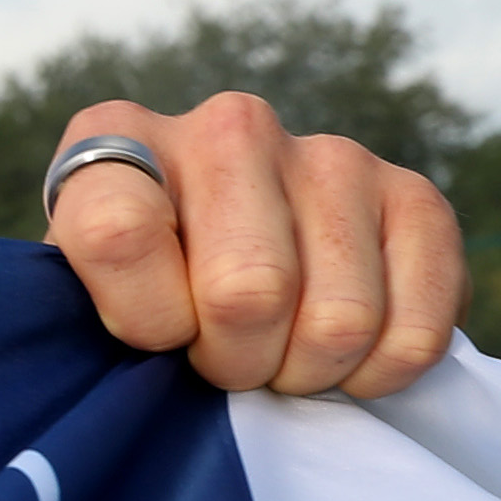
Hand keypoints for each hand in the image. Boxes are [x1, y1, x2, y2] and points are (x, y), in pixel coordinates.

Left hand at [42, 92, 462, 398]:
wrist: (231, 275)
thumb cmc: (142, 297)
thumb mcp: (84, 300)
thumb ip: (92, 318)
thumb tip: (148, 363)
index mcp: (119, 137)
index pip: (118, 231)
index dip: (144, 319)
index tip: (155, 336)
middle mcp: (229, 127)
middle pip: (248, 290)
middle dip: (236, 363)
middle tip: (228, 362)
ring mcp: (331, 154)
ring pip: (340, 319)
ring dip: (309, 371)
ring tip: (282, 354)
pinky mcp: (414, 197)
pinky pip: (415, 329)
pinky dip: (379, 372)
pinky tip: (346, 353)